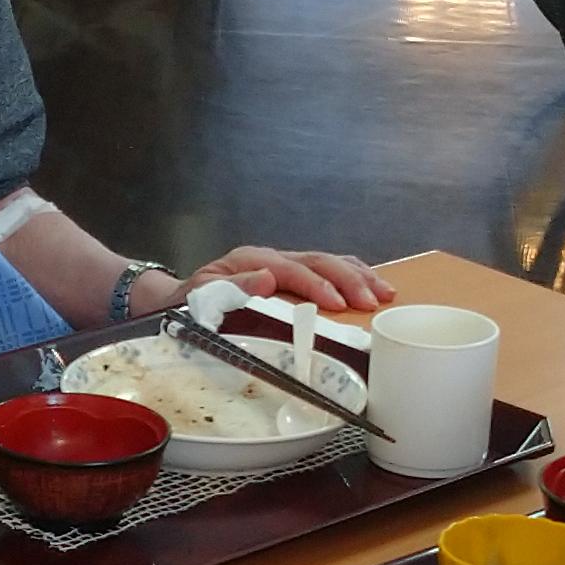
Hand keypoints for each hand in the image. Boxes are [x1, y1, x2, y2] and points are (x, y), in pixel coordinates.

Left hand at [184, 246, 398, 314]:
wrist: (179, 302)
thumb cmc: (190, 306)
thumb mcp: (200, 298)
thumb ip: (231, 288)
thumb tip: (267, 279)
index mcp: (250, 261)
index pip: (290, 269)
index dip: (315, 285)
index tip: (337, 303)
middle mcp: (271, 258)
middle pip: (317, 260)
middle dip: (348, 279)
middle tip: (372, 301)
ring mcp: (284, 263)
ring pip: (328, 261)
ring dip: (358, 276)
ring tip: (385, 293)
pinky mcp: (292, 274)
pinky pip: (327, 269)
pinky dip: (353, 276)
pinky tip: (373, 286)